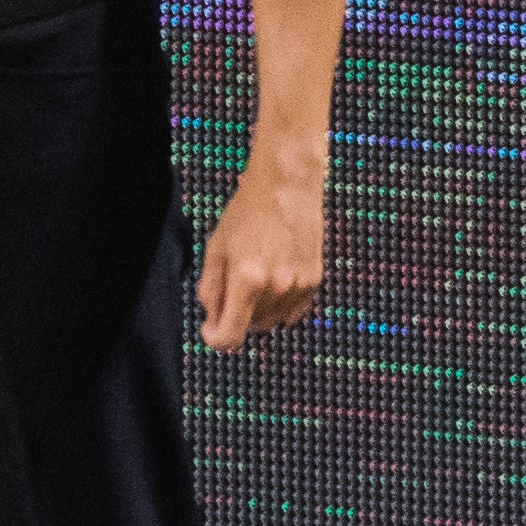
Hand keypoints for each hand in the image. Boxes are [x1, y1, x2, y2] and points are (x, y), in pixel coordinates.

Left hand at [198, 156, 327, 351]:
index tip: (210, 329)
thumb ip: (211, 290)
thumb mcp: (216, 249)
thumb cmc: (248, 213)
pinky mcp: (314, 281)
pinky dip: (280, 304)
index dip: (215, 338)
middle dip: (237, 315)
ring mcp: (299, 286)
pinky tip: (275, 277)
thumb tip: (213, 321)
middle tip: (233, 284)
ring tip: (256, 275)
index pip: (230, 336)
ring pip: (273, 321)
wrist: (287, 186)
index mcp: (247, 279)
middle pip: (251, 328)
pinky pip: (293, 311)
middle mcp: (276, 287)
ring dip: (260, 310)